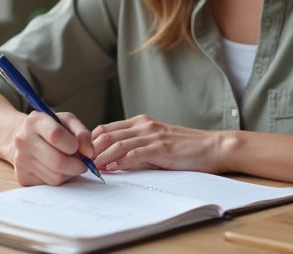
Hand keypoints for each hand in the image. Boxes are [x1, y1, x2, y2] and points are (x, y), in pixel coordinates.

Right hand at [9, 111, 94, 186]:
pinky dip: (59, 178)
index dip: (73, 145)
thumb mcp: (67, 121)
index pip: (56, 135)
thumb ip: (82, 133)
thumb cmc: (50, 128)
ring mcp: (20, 160)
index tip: (78, 147)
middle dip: (77, 165)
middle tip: (82, 162)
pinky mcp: (22, 177)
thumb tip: (90, 154)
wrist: (24, 137)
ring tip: (68, 163)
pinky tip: (57, 169)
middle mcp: (23, 140)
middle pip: (58, 162)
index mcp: (35, 121)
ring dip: (69, 173)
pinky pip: (49, 184)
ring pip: (56, 176)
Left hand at [91, 115, 226, 173]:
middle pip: (107, 134)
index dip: (91, 142)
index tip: (81, 155)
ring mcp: (152, 136)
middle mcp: (144, 125)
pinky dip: (120, 162)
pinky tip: (111, 170)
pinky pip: (134, 154)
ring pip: (117, 144)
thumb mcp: (158, 141)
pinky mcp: (160, 149)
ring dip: (101, 157)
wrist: (213, 147)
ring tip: (90, 168)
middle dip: (91, 149)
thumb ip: (138, 146)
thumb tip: (114, 159)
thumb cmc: (186, 147)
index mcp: (141, 122)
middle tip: (80, 163)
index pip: (107, 128)